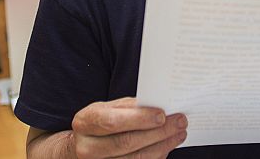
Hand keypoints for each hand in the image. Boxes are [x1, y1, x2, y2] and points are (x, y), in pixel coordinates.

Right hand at [71, 97, 186, 157]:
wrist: (80, 146)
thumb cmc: (100, 123)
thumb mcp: (108, 108)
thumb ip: (130, 107)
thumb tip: (159, 106)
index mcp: (85, 122)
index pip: (112, 122)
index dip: (139, 119)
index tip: (162, 114)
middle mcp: (87, 147)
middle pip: (127, 143)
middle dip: (158, 132)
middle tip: (179, 122)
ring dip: (162, 145)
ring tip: (179, 133)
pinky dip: (156, 155)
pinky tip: (167, 145)